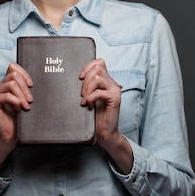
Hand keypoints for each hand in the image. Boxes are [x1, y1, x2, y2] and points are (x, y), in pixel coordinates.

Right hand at [0, 63, 32, 169]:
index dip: (24, 73)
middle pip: (13, 75)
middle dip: (25, 87)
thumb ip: (27, 90)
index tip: (31, 85)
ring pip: (11, 84)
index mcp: (6, 84)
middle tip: (31, 100)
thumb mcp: (26, 101)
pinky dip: (16, 102)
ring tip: (26, 106)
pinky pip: (6, 96)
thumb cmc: (20, 118)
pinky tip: (19, 109)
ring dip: (22, 95)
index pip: (13, 67)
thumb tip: (40, 80)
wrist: (11, 135)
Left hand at [80, 58, 132, 172]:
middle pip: (98, 69)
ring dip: (87, 89)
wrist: (104, 132)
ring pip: (98, 78)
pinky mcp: (115, 99)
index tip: (80, 78)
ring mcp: (115, 91)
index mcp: (107, 82)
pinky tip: (89, 105)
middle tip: (82, 94)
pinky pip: (99, 92)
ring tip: (85, 100)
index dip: (88, 66)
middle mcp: (113, 84)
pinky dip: (91, 98)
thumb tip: (79, 77)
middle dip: (85, 80)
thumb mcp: (91, 97)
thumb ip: (89, 86)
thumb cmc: (96, 117)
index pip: (100, 63)